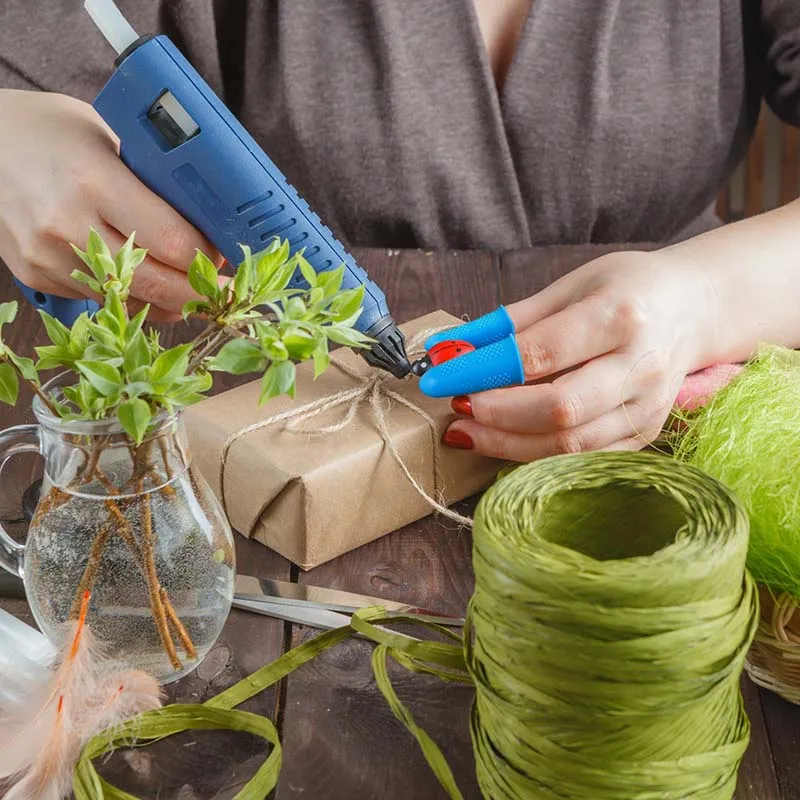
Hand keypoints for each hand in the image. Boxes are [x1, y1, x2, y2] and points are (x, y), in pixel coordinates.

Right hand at [0, 90, 221, 320]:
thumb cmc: (49, 131)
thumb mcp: (107, 136)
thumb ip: (151, 180)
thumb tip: (206, 219)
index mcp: (93, 180)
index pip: (172, 240)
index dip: (207, 257)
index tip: (225, 256)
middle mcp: (67, 224)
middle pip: (157, 282)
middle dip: (199, 293)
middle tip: (224, 291)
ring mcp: (48, 256)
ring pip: (130, 300)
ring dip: (169, 302)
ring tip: (194, 293)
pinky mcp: (35, 275)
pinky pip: (101, 300)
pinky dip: (133, 299)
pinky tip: (151, 288)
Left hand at [442, 250, 717, 460]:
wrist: (693, 309)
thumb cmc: (625, 290)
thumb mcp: (569, 286)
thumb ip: (508, 323)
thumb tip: (448, 349)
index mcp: (619, 316)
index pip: (539, 354)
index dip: (481, 370)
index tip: (437, 377)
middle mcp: (640, 366)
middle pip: (558, 409)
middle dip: (494, 413)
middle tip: (454, 407)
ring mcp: (647, 408)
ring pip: (569, 444)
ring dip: (507, 443)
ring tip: (466, 430)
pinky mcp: (646, 434)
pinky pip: (583, 458)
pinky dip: (536, 455)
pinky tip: (503, 442)